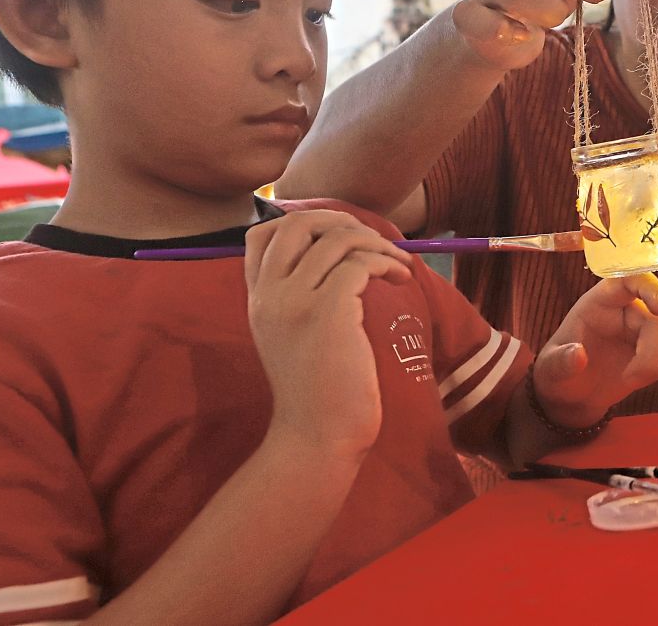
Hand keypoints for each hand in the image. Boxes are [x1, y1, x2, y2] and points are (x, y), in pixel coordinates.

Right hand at [244, 210, 413, 459]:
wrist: (317, 436)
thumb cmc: (317, 390)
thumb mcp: (291, 336)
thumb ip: (298, 297)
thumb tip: (341, 253)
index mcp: (257, 299)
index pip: (260, 233)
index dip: (303, 222)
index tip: (339, 237)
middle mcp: (270, 294)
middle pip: (298, 222)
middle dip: (343, 220)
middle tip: (373, 241)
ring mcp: (296, 300)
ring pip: (339, 238)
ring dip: (378, 243)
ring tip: (398, 265)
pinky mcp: (329, 311)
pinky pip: (361, 263)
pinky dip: (387, 262)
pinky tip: (400, 278)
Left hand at [532, 274, 657, 426]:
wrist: (573, 394)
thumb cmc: (559, 373)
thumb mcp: (550, 369)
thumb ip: (561, 362)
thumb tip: (578, 355)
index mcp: (601, 302)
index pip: (631, 279)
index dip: (650, 288)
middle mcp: (627, 308)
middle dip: (653, 352)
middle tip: (631, 377)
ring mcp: (645, 326)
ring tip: (633, 379)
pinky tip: (646, 377)